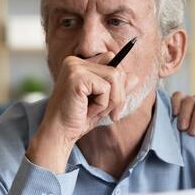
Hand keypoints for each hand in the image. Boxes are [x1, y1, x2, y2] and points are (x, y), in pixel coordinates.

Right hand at [27, 56, 133, 172]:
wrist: (59, 133)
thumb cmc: (78, 119)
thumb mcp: (103, 102)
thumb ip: (117, 89)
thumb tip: (135, 77)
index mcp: (79, 64)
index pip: (112, 60)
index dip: (118, 82)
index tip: (113, 103)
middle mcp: (75, 61)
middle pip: (117, 70)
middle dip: (119, 95)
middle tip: (110, 113)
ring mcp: (74, 67)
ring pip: (115, 77)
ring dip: (111, 101)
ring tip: (96, 111)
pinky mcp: (76, 77)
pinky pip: (106, 88)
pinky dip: (102, 104)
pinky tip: (88, 111)